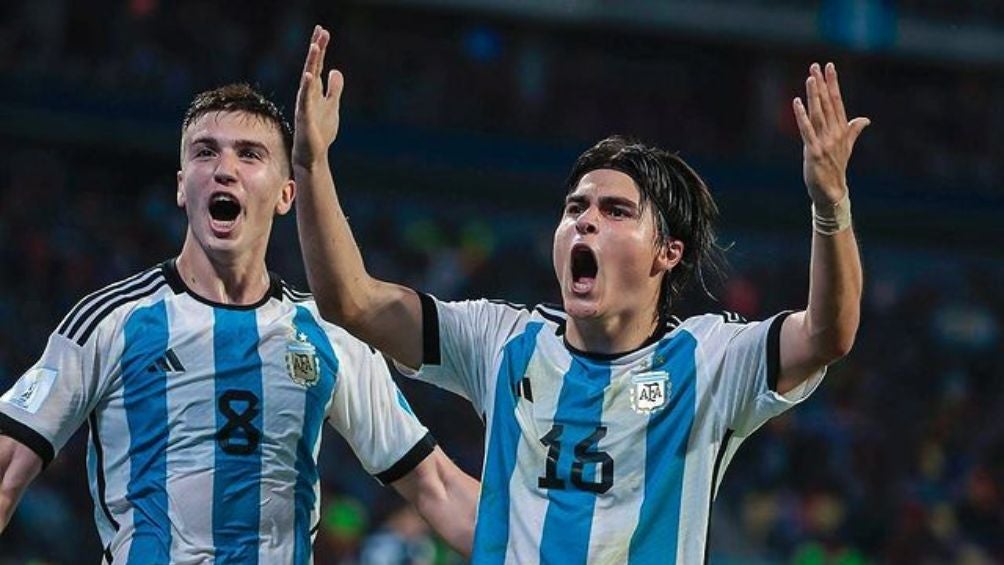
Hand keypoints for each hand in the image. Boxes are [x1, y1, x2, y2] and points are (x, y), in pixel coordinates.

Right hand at [293, 25, 343, 170]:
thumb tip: (336, 71)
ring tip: (316, 47)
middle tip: (321, 31)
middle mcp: (307, 94)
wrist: (312, 155)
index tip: (323, 31)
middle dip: (317, 49)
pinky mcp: (304, 117)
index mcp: (314, 90)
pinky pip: (305, 100)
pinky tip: (309, 76)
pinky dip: (307, 88)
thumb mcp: (332, 106)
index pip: (317, 65)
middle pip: (312, 67)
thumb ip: (334, 89)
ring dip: (311, 63)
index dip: (320, 48)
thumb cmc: (320, 131)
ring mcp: (304, 104)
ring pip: (307, 80)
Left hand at [793, 62, 869, 205]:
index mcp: (841, 129)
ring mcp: (825, 142)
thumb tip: (865, 119)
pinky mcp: (814, 152)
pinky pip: (807, 131)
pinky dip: (802, 116)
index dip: (833, 83)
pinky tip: (797, 103)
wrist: (832, 191)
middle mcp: (834, 133)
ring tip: (810, 78)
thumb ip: (853, 130)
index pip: (837, 101)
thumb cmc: (836, 168)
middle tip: (817, 66)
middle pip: (828, 104)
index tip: (829, 66)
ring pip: (819, 114)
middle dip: (823, 84)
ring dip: (814, 95)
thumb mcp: (846, 147)